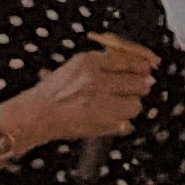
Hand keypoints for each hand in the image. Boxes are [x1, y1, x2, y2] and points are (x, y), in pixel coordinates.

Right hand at [2, 47, 154, 149]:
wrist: (37, 114)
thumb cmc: (52, 91)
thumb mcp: (74, 67)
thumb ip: (100, 63)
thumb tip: (132, 63)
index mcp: (89, 62)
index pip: (128, 61)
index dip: (141, 66)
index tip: (147, 68)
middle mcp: (98, 80)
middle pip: (138, 82)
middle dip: (140, 85)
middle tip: (140, 86)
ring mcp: (103, 103)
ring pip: (135, 104)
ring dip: (130, 105)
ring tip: (119, 105)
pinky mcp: (104, 123)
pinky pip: (126, 123)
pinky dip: (122, 122)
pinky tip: (112, 119)